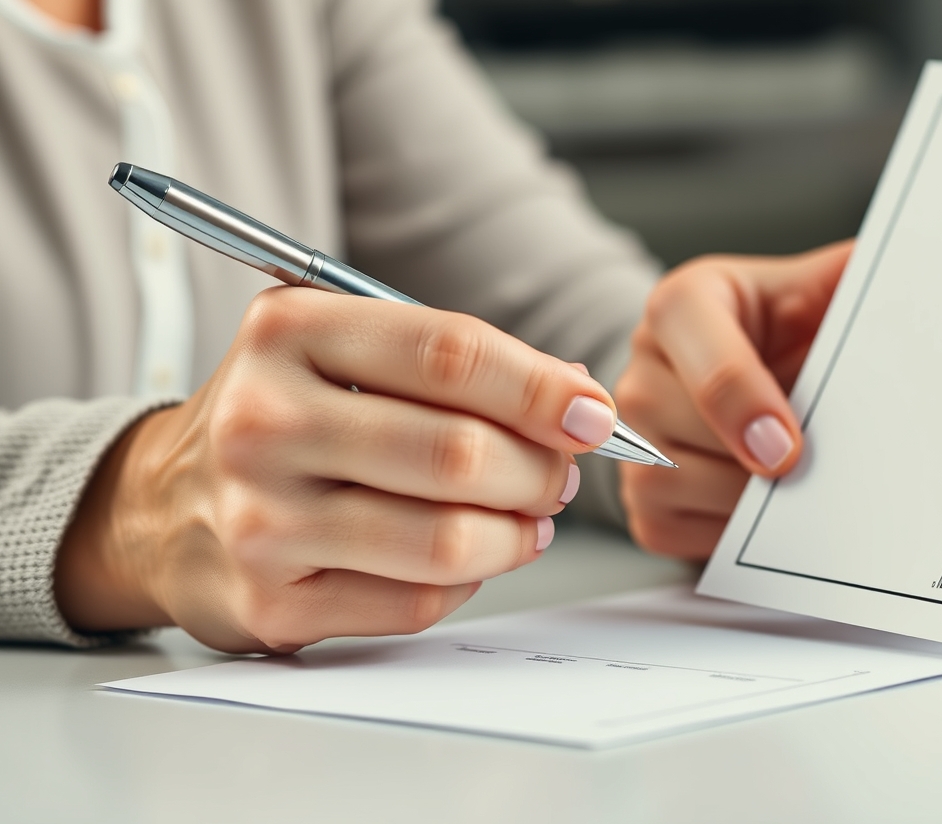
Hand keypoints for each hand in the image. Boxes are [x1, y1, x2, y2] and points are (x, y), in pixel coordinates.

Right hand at [54, 288, 615, 652]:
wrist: (161, 506)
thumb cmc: (283, 417)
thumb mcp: (341, 349)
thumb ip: (454, 364)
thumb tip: (577, 401)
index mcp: (288, 331)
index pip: (450, 353)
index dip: (541, 388)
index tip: (593, 414)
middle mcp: (264, 421)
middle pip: (457, 453)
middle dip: (540, 472)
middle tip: (558, 476)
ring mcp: (261, 519)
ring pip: (446, 540)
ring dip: (517, 534)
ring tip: (529, 519)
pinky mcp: (270, 601)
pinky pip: (417, 601)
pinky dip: (467, 582)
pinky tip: (466, 557)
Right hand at [615, 241, 852, 558]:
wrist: (760, 381)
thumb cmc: (793, 336)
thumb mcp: (822, 290)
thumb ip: (856, 278)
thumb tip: (916, 268)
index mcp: (686, 302)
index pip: (704, 354)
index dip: (745, 405)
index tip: (790, 450)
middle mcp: (643, 363)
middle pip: (683, 425)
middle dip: (751, 461)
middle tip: (806, 471)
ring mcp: (631, 432)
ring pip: (668, 481)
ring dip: (738, 501)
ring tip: (786, 487)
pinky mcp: (637, 494)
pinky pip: (666, 526)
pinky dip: (719, 532)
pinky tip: (757, 511)